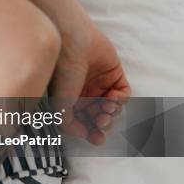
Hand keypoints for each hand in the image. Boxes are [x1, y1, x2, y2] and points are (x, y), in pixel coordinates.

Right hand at [49, 26, 130, 144]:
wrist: (72, 44)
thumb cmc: (61, 71)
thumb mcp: (60, 104)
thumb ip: (69, 124)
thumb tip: (83, 134)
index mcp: (69, 101)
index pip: (83, 122)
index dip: (90, 132)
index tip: (95, 139)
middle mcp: (84, 93)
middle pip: (99, 116)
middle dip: (102, 124)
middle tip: (101, 123)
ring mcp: (100, 84)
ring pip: (112, 107)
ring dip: (112, 113)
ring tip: (106, 110)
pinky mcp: (114, 75)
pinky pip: (123, 94)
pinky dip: (121, 100)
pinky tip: (113, 99)